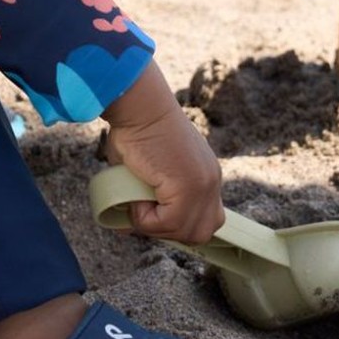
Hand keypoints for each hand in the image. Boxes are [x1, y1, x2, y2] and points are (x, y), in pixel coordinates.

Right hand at [102, 64, 223, 245]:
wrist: (139, 105)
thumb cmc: (135, 128)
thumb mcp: (152, 168)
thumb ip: (151, 194)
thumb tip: (127, 221)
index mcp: (206, 175)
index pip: (205, 219)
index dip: (178, 225)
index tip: (152, 214)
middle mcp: (210, 181)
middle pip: (200, 233)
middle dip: (169, 232)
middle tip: (143, 214)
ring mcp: (202, 185)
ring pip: (183, 233)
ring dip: (154, 225)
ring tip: (135, 200)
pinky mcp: (187, 187)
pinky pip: (166, 223)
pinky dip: (145, 218)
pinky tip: (134, 195)